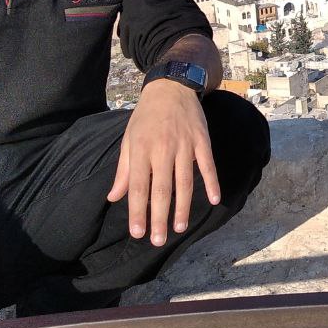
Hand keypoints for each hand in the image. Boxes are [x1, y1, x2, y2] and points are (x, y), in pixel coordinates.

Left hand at [106, 79, 220, 246]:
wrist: (172, 87)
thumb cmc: (146, 116)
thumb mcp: (128, 138)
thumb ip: (124, 170)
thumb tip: (114, 197)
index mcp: (140, 149)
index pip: (138, 187)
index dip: (138, 211)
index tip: (138, 233)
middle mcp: (162, 149)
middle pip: (161, 190)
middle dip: (159, 217)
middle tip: (158, 240)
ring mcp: (185, 145)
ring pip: (184, 182)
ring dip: (183, 208)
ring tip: (180, 228)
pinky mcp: (202, 140)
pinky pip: (207, 165)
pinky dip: (211, 182)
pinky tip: (213, 200)